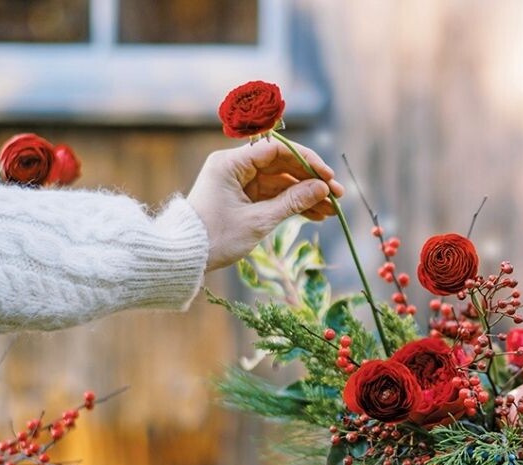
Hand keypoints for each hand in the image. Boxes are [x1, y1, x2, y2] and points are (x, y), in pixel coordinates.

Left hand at [187, 140, 344, 270]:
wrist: (185, 256)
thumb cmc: (216, 237)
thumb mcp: (258, 221)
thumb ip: (292, 202)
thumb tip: (322, 189)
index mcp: (231, 163)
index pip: (277, 150)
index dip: (307, 161)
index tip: (328, 177)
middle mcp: (235, 166)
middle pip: (282, 165)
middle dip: (311, 181)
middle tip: (337, 195)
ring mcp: (239, 182)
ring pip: (281, 182)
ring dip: (306, 195)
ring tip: (331, 210)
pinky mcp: (243, 197)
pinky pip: (274, 195)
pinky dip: (293, 204)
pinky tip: (316, 214)